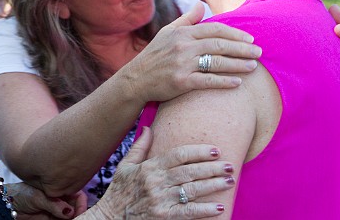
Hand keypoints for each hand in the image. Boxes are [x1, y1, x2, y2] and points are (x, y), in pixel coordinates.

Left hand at [5, 182, 86, 218]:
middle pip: (76, 207)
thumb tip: (69, 212)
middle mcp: (61, 199)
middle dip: (79, 213)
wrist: (10, 205)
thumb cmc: (22, 194)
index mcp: (59, 187)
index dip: (81, 203)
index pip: (77, 195)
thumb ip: (53, 204)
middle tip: (77, 219)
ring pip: (71, 216)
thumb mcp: (37, 197)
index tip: (81, 211)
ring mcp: (57, 210)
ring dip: (73, 219)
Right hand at [86, 126, 232, 218]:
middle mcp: (156, 182)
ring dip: (213, 185)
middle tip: (229, 164)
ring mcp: (160, 200)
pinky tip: (220, 207)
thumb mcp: (125, 165)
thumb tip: (147, 128)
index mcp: (149, 167)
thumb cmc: (119, 190)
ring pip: (192, 190)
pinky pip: (188, 212)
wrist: (110, 216)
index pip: (178, 155)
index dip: (198, 151)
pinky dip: (205, 210)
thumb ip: (139, 147)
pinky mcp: (163, 216)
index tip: (214, 150)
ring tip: (229, 180)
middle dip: (211, 167)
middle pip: (189, 171)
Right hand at [125, 2, 261, 103]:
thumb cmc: (154, 55)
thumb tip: (200, 4)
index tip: (249, 39)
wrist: (136, 79)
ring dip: (238, 64)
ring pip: (217, 63)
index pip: (214, 30)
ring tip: (253, 67)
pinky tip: (237, 83)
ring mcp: (182, 64)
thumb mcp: (167, 33)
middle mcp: (183, 47)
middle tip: (258, 52)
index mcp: (182, 33)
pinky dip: (224, 82)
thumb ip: (186, 19)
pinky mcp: (181, 82)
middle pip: (219, 45)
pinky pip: (208, 81)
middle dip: (242, 49)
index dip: (234, 34)